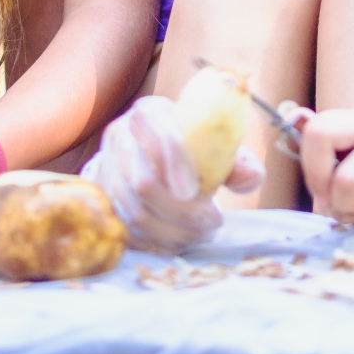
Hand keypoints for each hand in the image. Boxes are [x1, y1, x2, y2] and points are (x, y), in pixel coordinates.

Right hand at [81, 95, 263, 253]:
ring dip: (172, 230)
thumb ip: (237, 161)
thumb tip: (251, 176)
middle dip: (181, 210)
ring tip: (201, 233)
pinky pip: (126, 227)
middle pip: (142, 181)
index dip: (176, 160)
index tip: (198, 191)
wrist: (148, 152)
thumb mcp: (214, 145)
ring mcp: (106, 167)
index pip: (158, 130)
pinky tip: (179, 240)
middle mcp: (120, 135)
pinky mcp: (102, 197)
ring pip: (134, 210)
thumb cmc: (190, 147)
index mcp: (150, 113)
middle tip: (213, 221)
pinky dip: (155, 240)